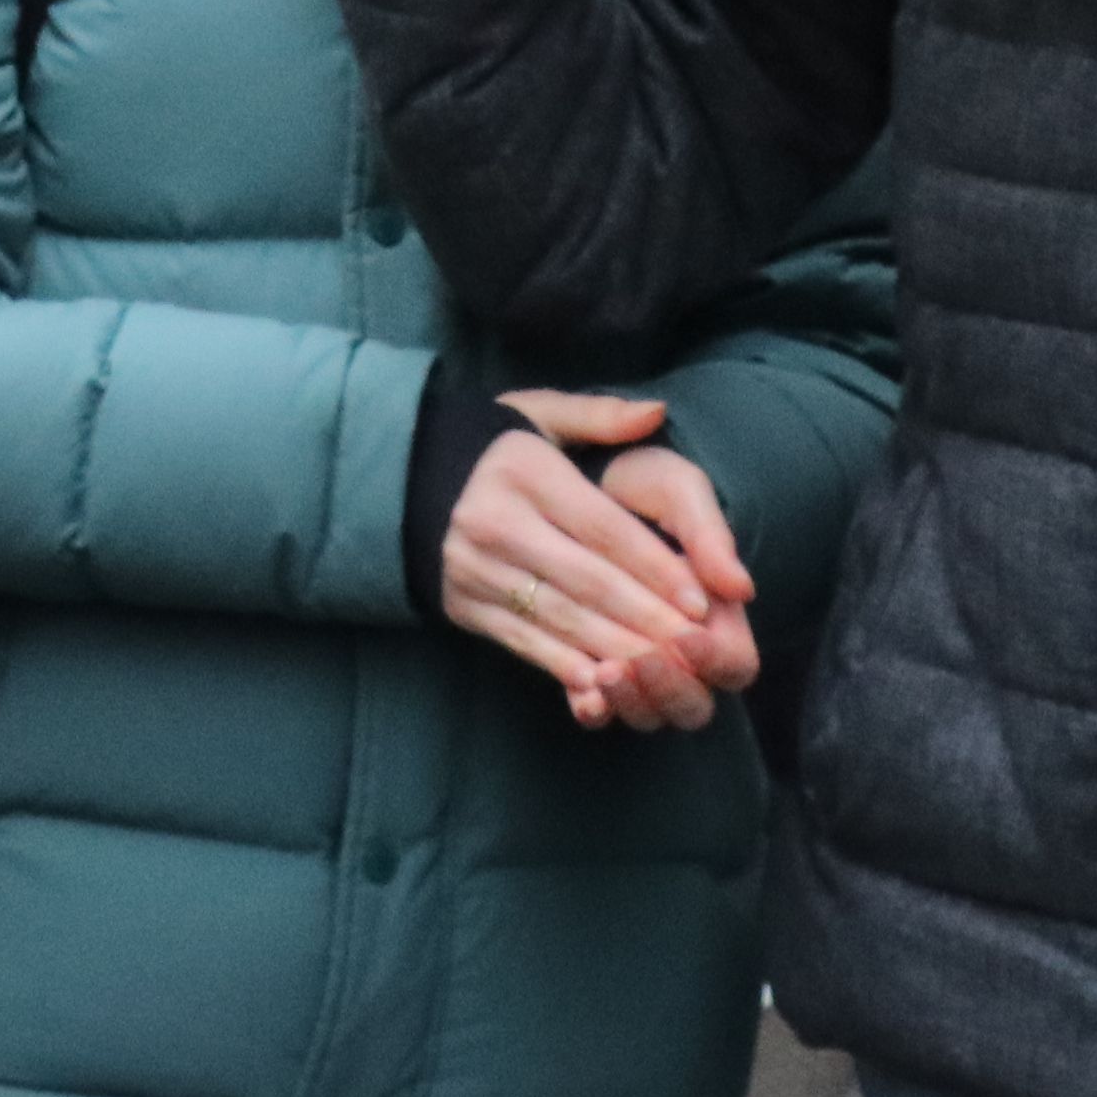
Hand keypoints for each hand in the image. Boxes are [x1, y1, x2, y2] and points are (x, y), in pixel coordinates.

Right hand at [441, 391, 756, 732]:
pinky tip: (609, 685)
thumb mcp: (535, 412)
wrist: (395, 479)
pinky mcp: (464, 606)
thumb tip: (659, 412)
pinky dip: (569, 668)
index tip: (701, 598)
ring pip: (563, 619)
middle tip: (698, 646)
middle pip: (589, 581)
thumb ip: (599, 415)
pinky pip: (526, 643)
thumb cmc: (486, 444)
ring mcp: (476, 570)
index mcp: (524, 471)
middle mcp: (497, 522)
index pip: (603, 527)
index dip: (655, 566)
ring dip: (620, 650)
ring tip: (669, 670)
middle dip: (649, 618)